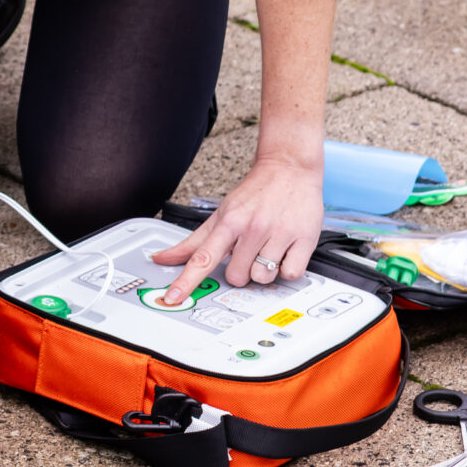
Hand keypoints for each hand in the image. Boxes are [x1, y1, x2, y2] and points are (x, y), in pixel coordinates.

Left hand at [148, 154, 322, 306]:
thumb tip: (162, 257)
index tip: (173, 297)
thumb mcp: (221, 213)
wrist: (289, 168)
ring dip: (264, 269)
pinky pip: (290, 274)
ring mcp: (279, 234)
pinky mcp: (304, 239)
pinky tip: (285, 250)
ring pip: (263, 278)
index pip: (202, 258)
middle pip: (237, 276)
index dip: (186, 281)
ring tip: (267, 247)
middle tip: (247, 250)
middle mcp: (252, 228)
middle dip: (240, 269)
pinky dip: (287, 268)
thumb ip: (193, 241)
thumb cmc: (255, 193)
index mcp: (229, 222)